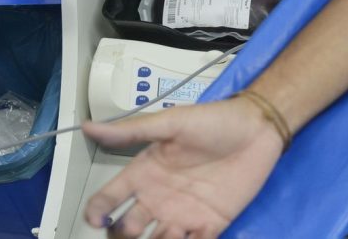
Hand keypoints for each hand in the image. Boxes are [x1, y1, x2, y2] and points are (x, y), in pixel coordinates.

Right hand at [82, 97, 282, 238]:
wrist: (257, 129)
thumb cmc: (215, 121)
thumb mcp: (171, 122)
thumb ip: (132, 131)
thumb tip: (89, 126)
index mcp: (145, 173)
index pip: (110, 198)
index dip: (97, 211)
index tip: (95, 219)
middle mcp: (159, 197)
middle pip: (127, 228)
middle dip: (121, 236)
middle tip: (129, 232)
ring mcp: (183, 213)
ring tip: (163, 234)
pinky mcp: (210, 224)